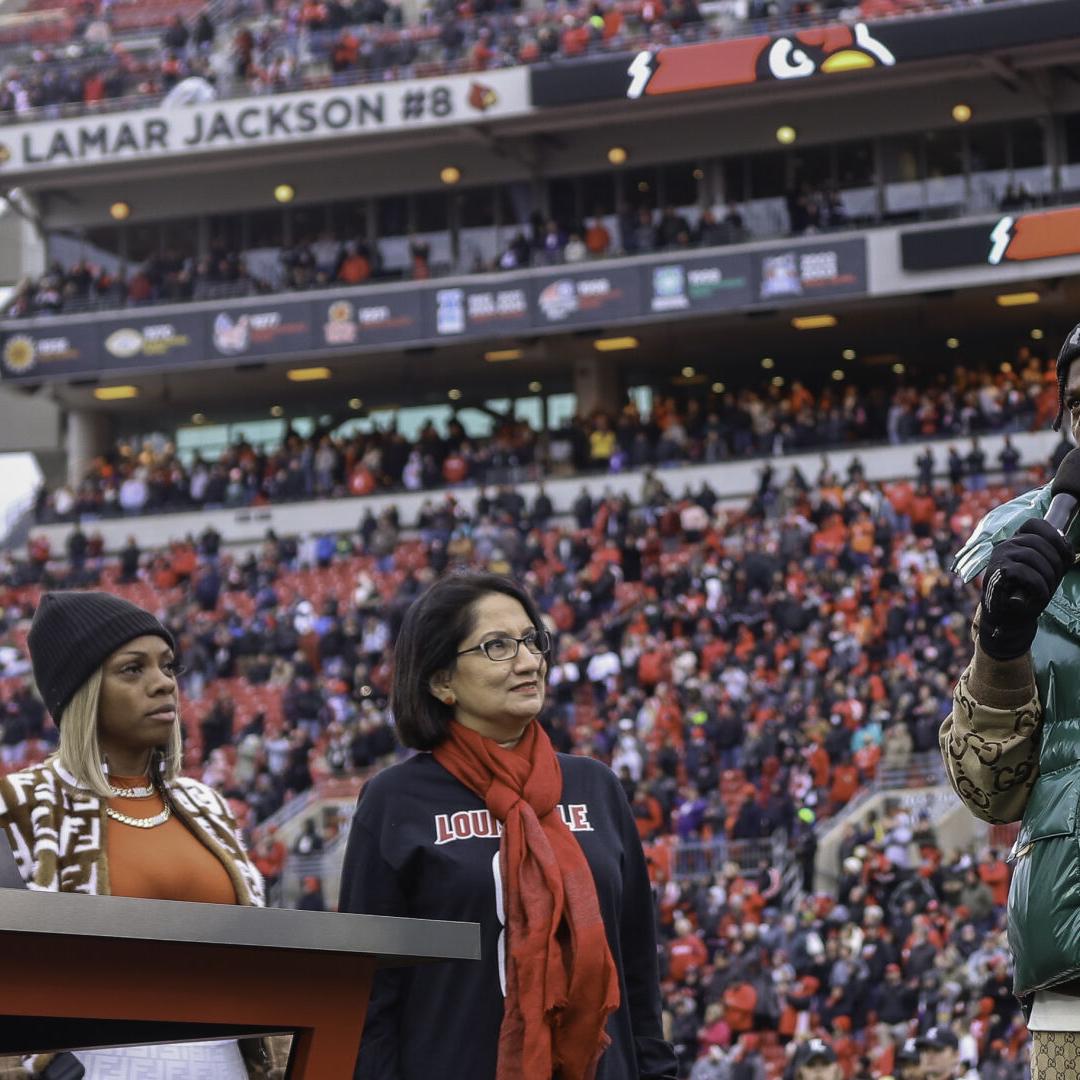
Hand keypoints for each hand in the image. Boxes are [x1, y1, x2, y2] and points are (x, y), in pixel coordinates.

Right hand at [979, 518, 1073, 658]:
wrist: (1007, 619)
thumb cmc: (1027, 595)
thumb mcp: (1045, 572)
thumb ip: (1053, 557)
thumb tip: (1068, 545)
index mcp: (1017, 542)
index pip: (1035, 524)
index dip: (1055, 536)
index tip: (1065, 555)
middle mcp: (1006, 545)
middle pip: (1039, 541)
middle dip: (1056, 562)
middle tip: (1055, 580)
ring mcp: (999, 557)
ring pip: (1033, 556)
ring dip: (1047, 576)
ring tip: (1046, 590)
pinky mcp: (996, 571)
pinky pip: (1025, 572)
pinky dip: (1038, 586)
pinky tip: (1038, 595)